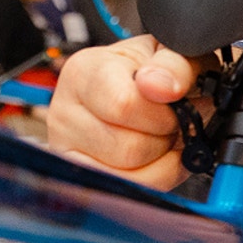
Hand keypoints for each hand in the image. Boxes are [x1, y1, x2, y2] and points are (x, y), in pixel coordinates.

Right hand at [48, 35, 199, 188]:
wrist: (136, 83)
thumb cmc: (150, 69)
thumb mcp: (169, 51)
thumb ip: (174, 64)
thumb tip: (163, 86)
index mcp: (84, 73)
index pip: (125, 105)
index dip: (165, 112)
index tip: (178, 102)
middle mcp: (65, 112)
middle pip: (130, 149)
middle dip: (167, 138)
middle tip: (174, 121)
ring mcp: (67, 149)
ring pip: (131, 176)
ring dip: (163, 159)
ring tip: (164, 135)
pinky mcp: (81, 177)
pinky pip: (129, 191)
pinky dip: (157, 178)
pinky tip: (158, 156)